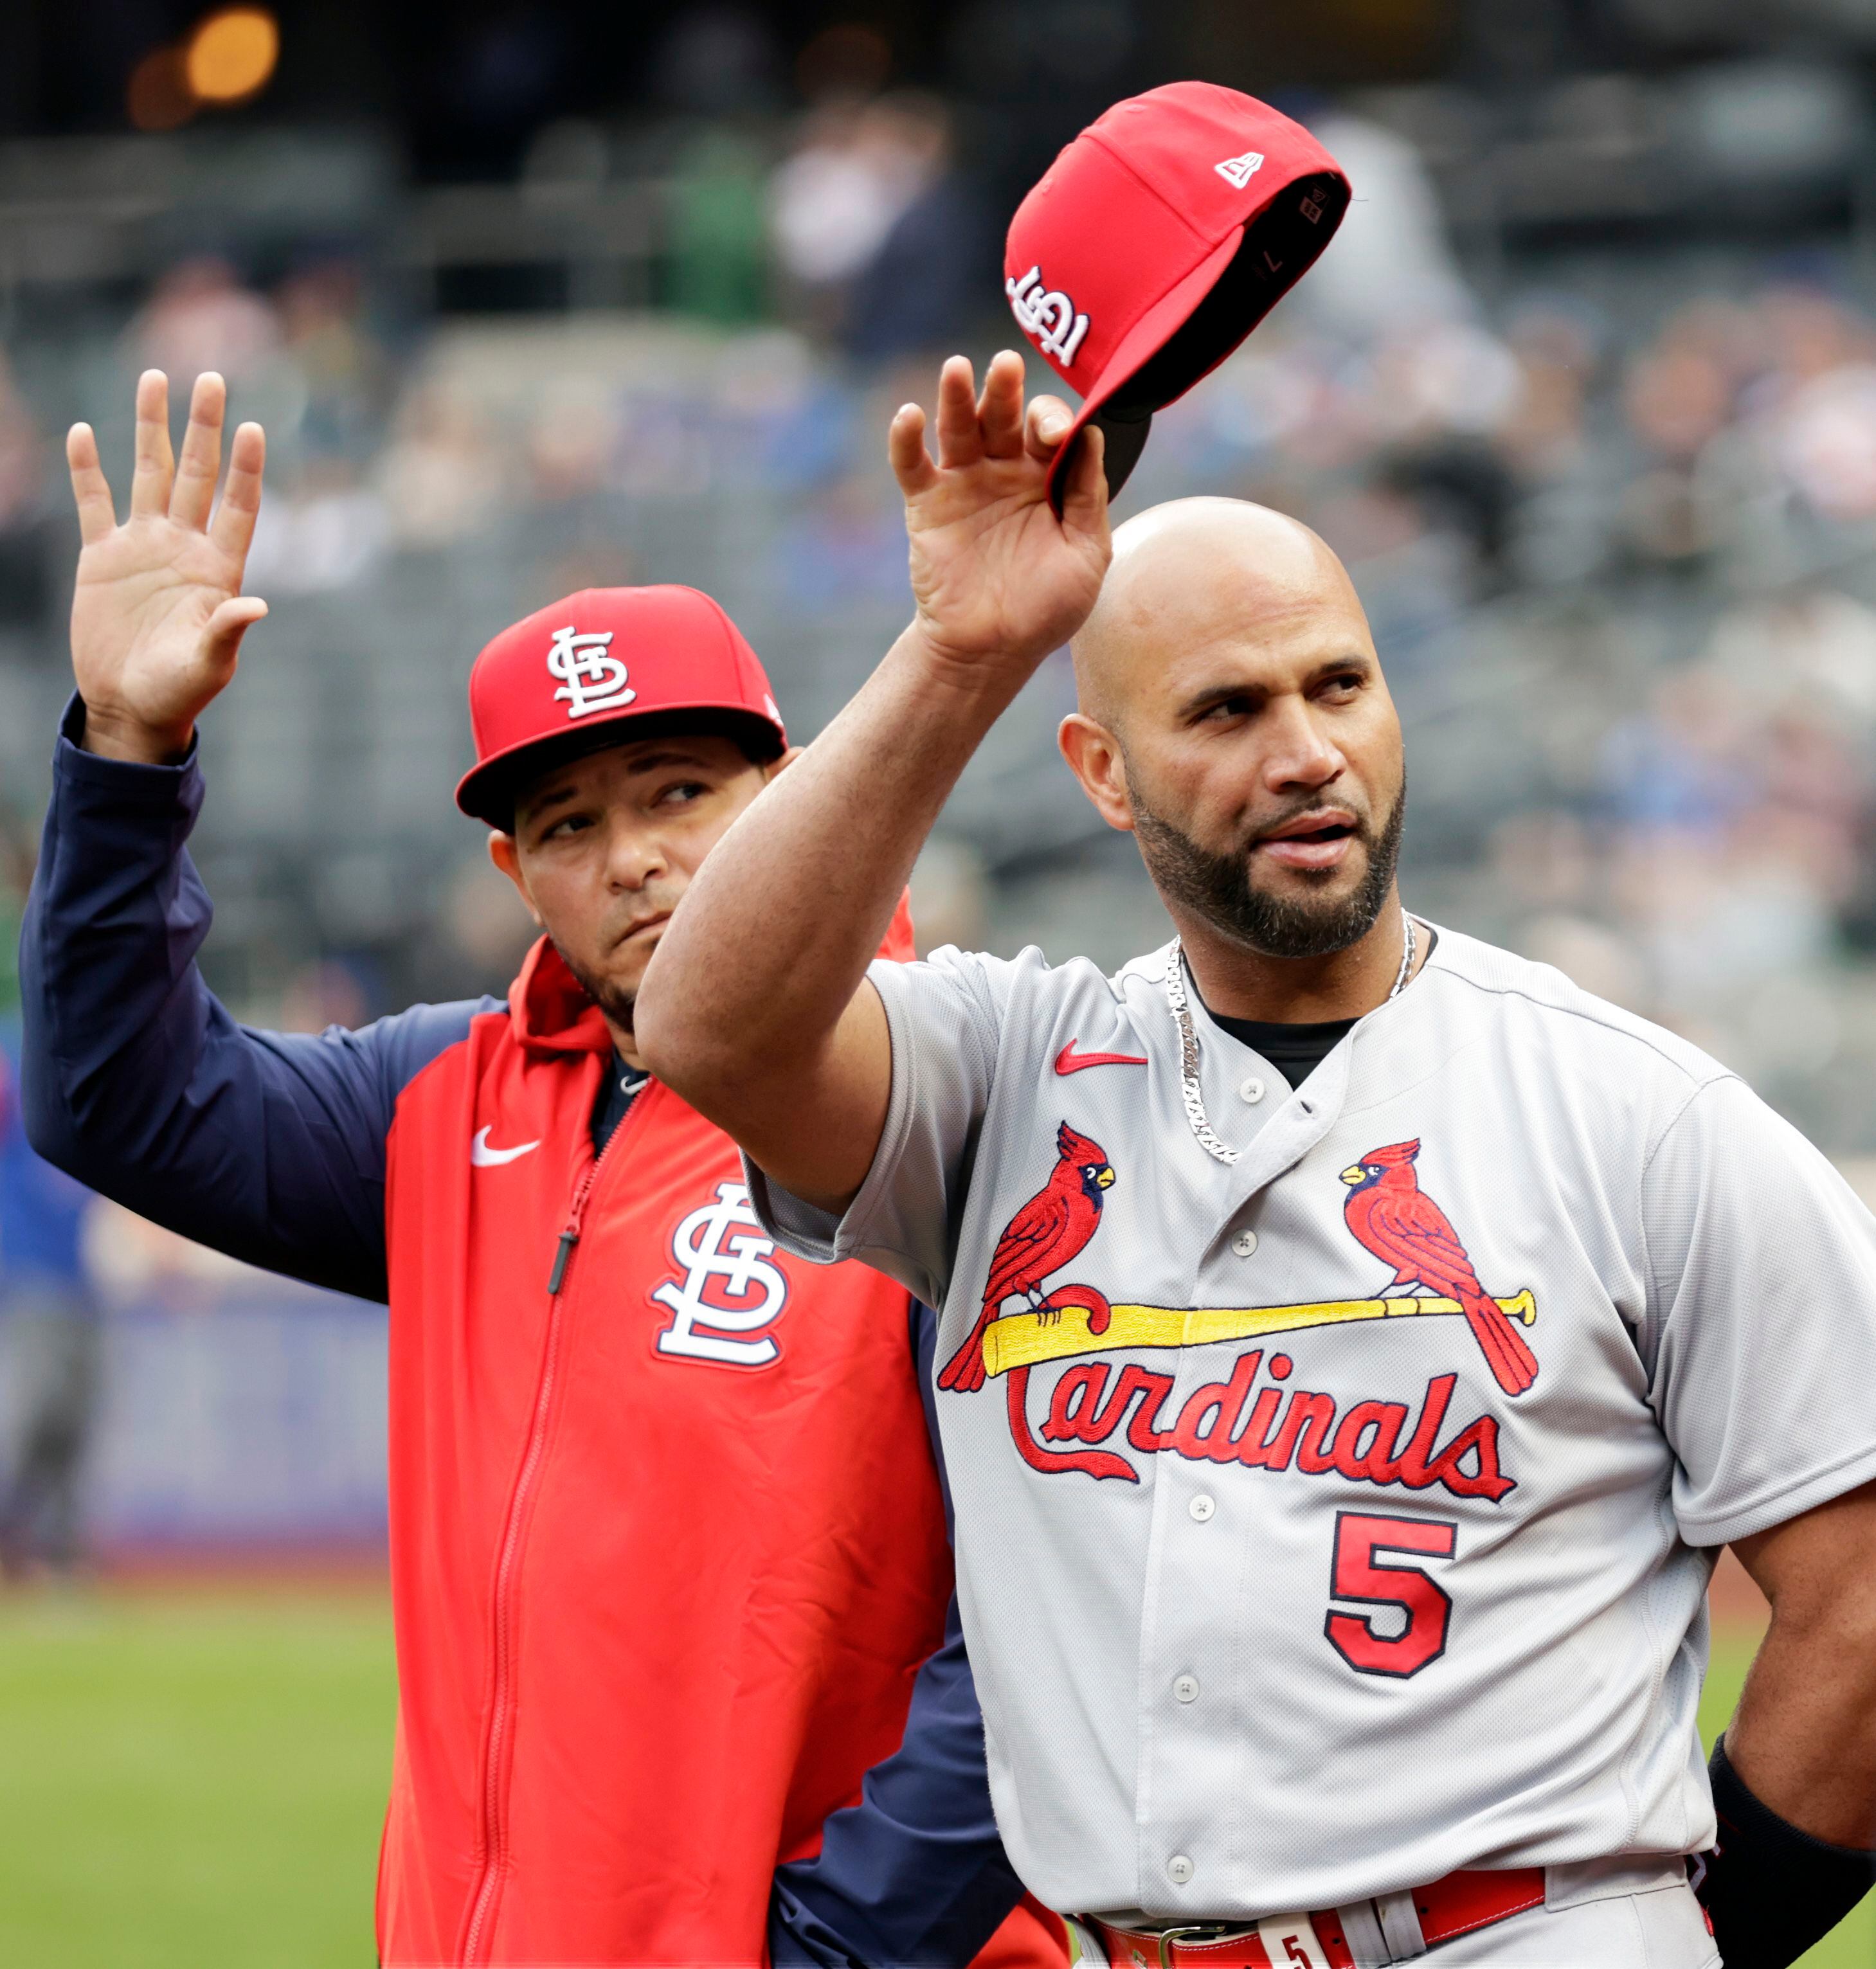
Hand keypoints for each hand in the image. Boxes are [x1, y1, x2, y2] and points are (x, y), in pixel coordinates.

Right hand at [67, 370, 266, 763]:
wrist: (131, 706)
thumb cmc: (179, 691)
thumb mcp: (208, 664)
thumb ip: (228, 632)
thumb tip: (256, 605)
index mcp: (218, 569)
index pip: (238, 507)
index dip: (245, 469)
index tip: (253, 428)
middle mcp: (184, 547)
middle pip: (196, 474)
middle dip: (202, 427)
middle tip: (211, 377)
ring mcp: (144, 547)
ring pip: (149, 473)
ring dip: (152, 428)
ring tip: (154, 377)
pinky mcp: (102, 557)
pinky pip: (94, 503)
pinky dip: (88, 469)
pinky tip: (86, 432)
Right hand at [889, 351, 1109, 684]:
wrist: (992, 652)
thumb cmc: (1046, 610)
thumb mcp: (1087, 555)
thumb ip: (1089, 497)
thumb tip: (1092, 436)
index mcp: (1047, 479)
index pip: (1050, 430)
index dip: (1052, 421)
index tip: (1054, 433)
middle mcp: (1005, 472)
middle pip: (1004, 417)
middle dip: (1005, 390)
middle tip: (1006, 365)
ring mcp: (965, 484)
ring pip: (959, 427)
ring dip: (957, 396)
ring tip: (958, 369)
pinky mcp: (927, 504)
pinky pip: (912, 464)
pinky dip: (906, 439)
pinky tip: (910, 416)